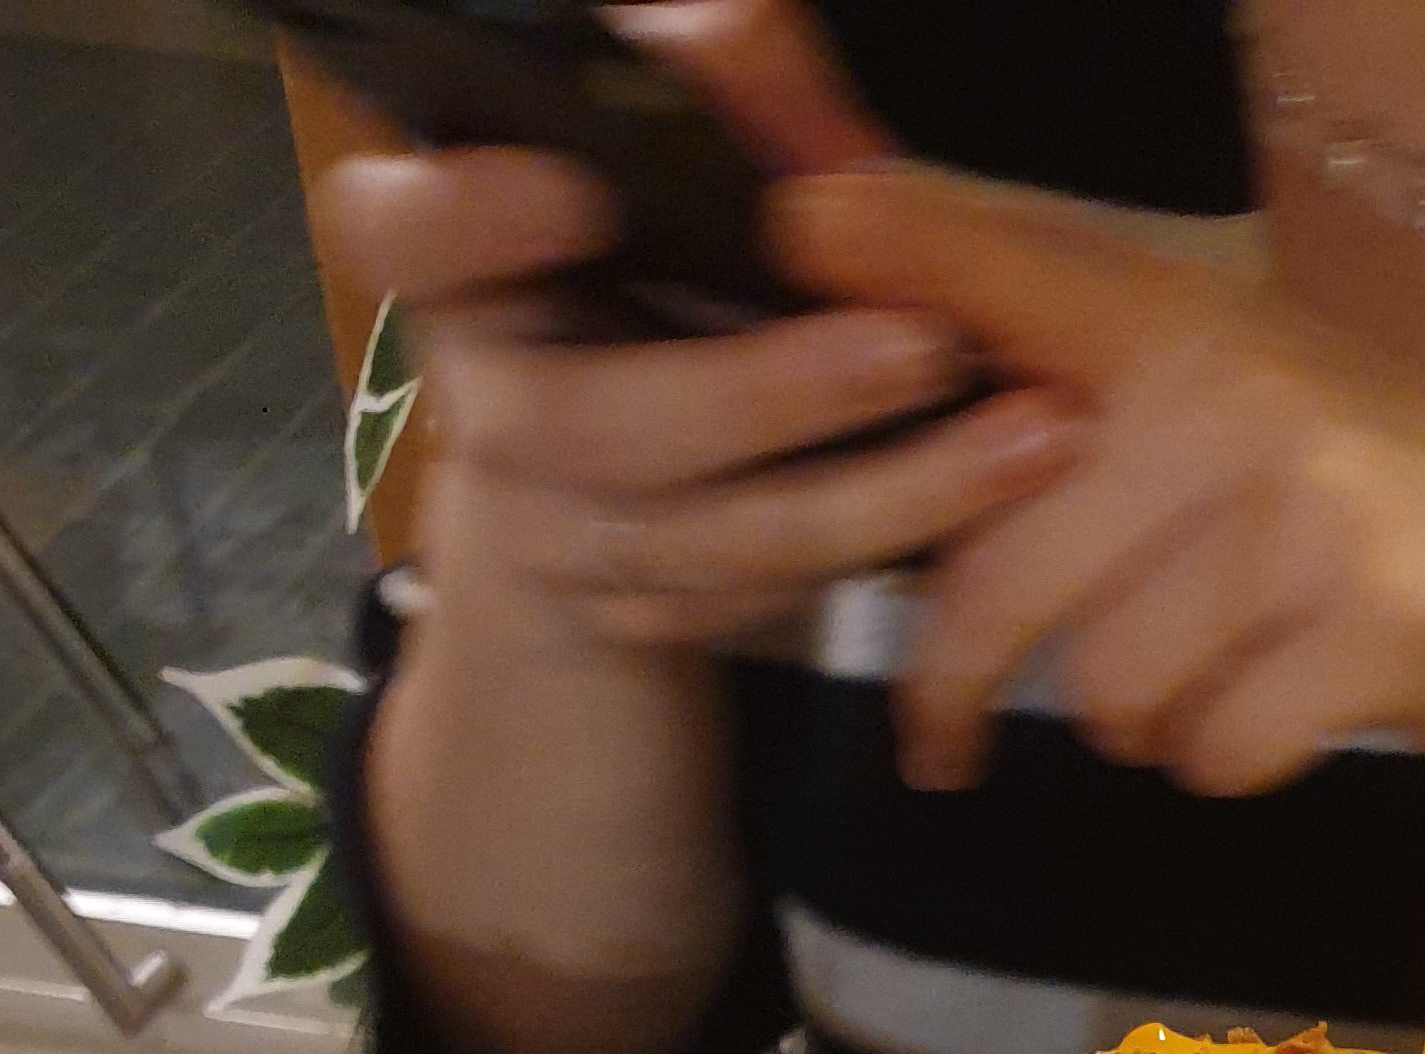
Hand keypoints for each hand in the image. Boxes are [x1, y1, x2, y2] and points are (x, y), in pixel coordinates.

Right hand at [316, 0, 1082, 654]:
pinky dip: (877, 555)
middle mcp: (487, 408)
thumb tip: (732, 24)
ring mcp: (555, 538)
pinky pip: (762, 602)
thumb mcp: (672, 176)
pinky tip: (991, 506)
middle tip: (920, 344)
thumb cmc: (649, 284)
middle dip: (768, 395)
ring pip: (709, 540)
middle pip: (594, 425)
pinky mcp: (641, 623)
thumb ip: (721, 97)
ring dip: (879, 495)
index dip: (471, 215)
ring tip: (1026, 437)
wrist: (611, 505)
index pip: (397, 230)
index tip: (580, 185)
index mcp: (460, 267)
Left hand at [777, 172, 1424, 794]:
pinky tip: (1288, 706)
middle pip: (1002, 575)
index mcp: (1183, 326)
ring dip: (1133, 721)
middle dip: (962, 681)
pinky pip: (1208, 754)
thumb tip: (870, 321)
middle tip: (944, 741)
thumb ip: (1069, 379)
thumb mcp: (1229, 399)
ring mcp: (1310, 512)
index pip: (1006, 274)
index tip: (795, 232)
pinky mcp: (1371, 629)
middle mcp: (1235, 396)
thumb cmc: (1370, 501)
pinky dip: (1230, 761)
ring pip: (1105, 691)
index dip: (894, 251)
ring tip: (1209, 671)